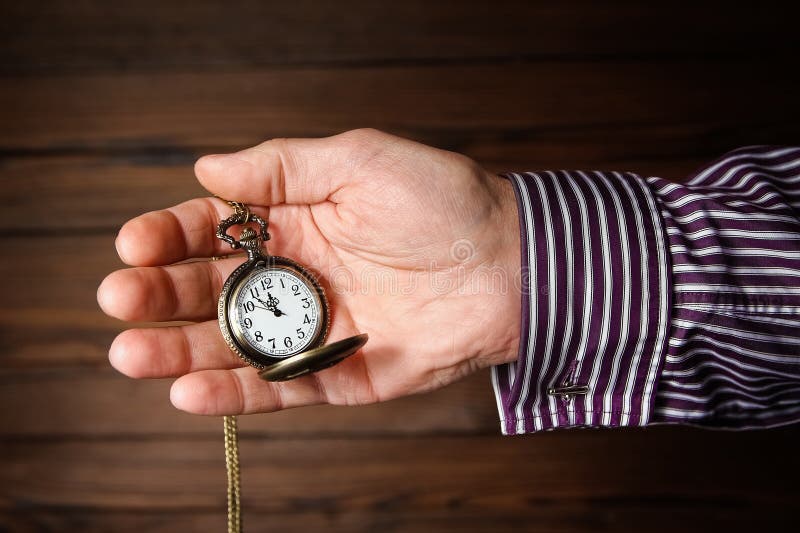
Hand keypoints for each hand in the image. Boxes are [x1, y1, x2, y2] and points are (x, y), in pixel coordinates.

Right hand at [97, 129, 520, 414]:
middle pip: (210, 290)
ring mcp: (312, 328)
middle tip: (120, 296)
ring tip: (130, 353)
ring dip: (177, 349)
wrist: (510, 264)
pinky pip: (276, 387)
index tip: (135, 242)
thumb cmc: (443, 203)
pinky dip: (232, 393)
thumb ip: (281, 169)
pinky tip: (187, 390)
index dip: (170, 235)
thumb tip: (206, 168)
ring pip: (232, 345)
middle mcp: (294, 276)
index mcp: (294, 222)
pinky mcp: (336, 373)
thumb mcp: (359, 160)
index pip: (213, 229)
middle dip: (160, 293)